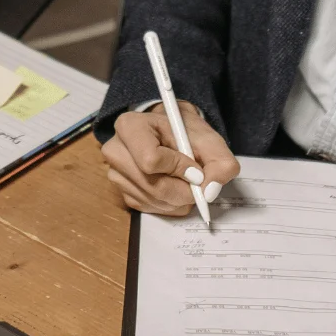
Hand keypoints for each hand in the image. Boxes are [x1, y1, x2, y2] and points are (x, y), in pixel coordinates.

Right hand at [102, 100, 240, 214]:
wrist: (169, 133)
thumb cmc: (184, 132)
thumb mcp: (208, 139)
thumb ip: (219, 162)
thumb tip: (210, 191)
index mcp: (130, 127)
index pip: (151, 160)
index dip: (179, 169)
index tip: (195, 168)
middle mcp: (115, 151)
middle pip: (153, 186)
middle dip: (183, 190)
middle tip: (197, 183)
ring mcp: (115, 174)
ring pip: (153, 200)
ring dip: (178, 199)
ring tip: (186, 182)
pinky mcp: (122, 192)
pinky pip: (149, 208)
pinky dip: (169, 204)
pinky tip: (175, 188)